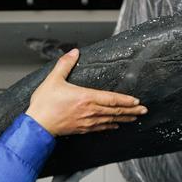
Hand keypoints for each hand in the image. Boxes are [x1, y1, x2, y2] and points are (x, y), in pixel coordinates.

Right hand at [25, 49, 147, 135]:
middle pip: (115, 111)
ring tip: (135, 118)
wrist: (37, 125)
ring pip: (110, 120)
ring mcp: (87, 121)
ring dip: (124, 119)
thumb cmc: (44, 104)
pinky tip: (115, 126)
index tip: (137, 101)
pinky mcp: (81, 129)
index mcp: (86, 98)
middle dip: (131, 110)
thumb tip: (74, 53)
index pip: (112, 99)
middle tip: (144, 110)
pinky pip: (100, 128)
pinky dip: (110, 126)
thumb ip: (65, 64)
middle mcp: (89, 111)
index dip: (126, 100)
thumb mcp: (54, 79)